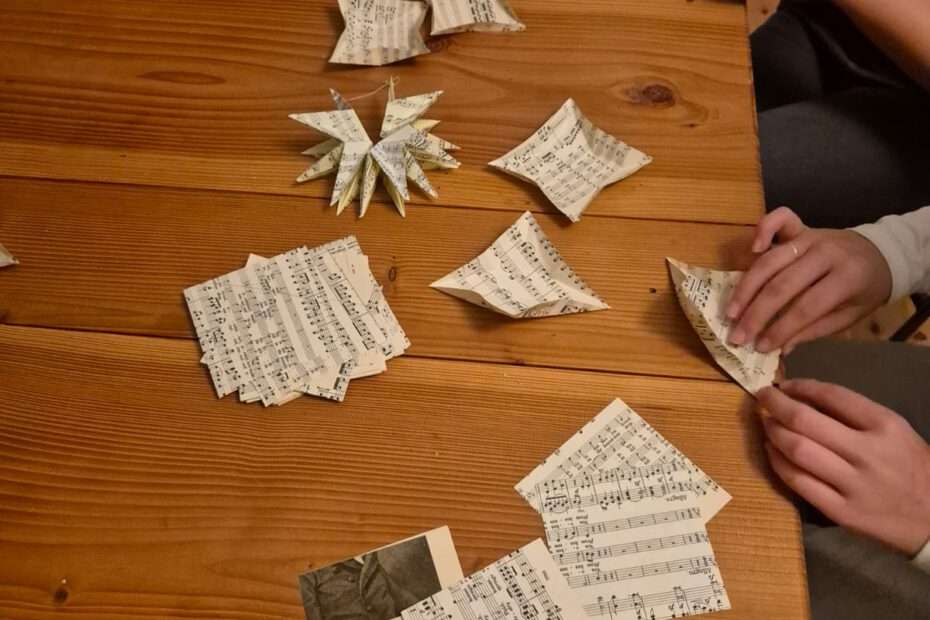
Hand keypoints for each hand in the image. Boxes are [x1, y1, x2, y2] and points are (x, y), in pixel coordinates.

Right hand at [726, 207, 891, 352]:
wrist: (881, 253)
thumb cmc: (864, 290)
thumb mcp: (849, 315)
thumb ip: (814, 329)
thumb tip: (780, 348)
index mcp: (847, 278)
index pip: (806, 307)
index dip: (780, 329)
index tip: (760, 348)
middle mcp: (826, 254)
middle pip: (782, 285)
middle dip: (756, 315)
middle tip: (737, 337)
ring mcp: (811, 238)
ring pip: (770, 261)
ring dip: (746, 288)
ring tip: (731, 312)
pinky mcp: (801, 227)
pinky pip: (778, 220)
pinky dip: (762, 230)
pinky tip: (751, 251)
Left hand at [759, 379, 929, 555]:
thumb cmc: (910, 467)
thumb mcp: (894, 430)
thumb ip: (854, 414)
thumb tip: (803, 396)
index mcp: (885, 426)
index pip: (833, 395)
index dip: (801, 386)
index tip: (784, 384)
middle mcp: (868, 454)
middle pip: (806, 421)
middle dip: (776, 404)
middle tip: (763, 396)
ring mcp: (853, 485)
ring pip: (797, 451)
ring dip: (773, 432)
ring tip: (766, 423)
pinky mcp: (841, 512)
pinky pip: (798, 482)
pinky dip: (778, 462)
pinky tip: (772, 451)